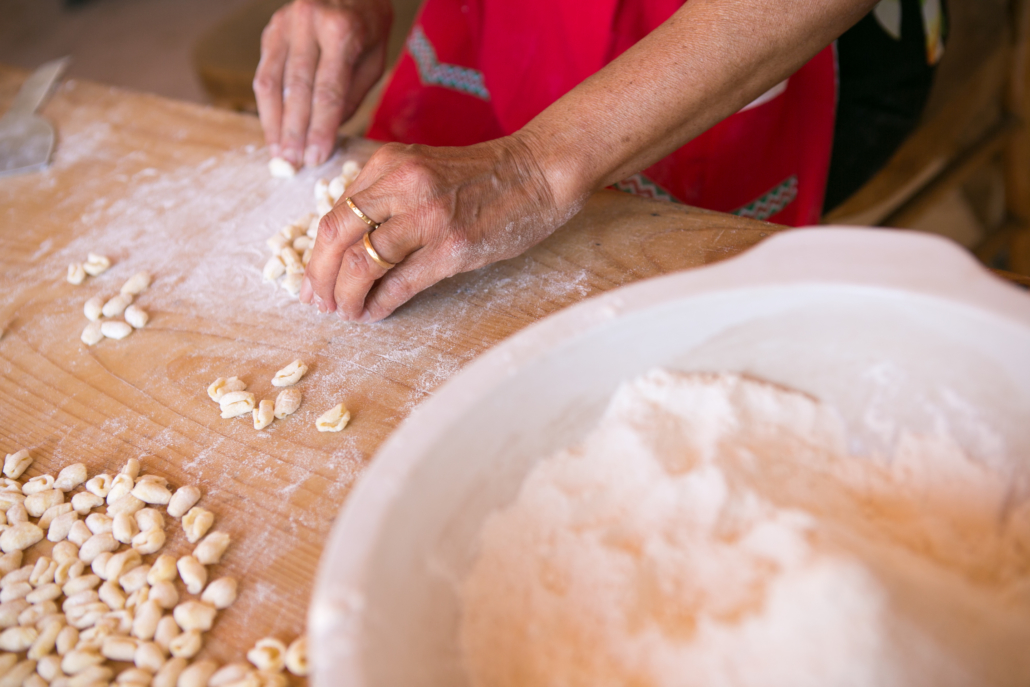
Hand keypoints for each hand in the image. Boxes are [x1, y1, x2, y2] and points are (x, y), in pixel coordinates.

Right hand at [253, 0, 391, 168]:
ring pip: (271, 82)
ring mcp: (284, 25)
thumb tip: (325, 133)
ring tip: (280, 154)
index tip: (316, 158)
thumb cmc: (368, 26)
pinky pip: (264, 74)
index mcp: (342, 30)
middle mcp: (308, 23)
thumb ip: (351, 95)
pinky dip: (267, 106)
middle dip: (294, 132)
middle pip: (296, 89)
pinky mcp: (270, 30)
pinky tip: (273, 130)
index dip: (320, 128)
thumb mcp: (374, 59)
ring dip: (274, 123)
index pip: (327, 90)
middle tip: (294, 164)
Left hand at [300, 135, 579, 321]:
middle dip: (320, 278)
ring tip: (346, 312)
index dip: (317, 253)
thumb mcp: (424, 170)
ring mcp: (428, 216)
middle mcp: (402, 185)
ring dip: (346, 296)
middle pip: (336, 236)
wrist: (539, 172)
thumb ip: (386, 197)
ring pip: (361, 262)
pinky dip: (380, 304)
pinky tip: (374, 314)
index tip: (314, 280)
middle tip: (319, 303)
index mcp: (389, 163)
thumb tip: (350, 247)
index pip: (334, 212)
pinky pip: (400, 283)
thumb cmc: (483, 176)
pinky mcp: (452, 247)